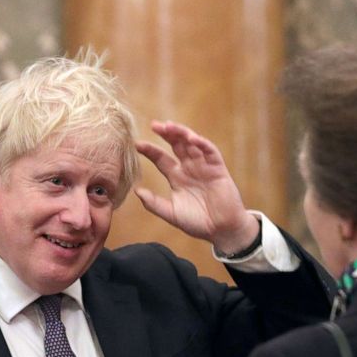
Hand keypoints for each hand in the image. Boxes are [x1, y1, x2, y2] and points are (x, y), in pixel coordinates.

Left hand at [134, 120, 259, 253]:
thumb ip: (154, 203)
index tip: (137, 144)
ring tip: (170, 126)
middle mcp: (189, 168)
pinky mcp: (218, 169)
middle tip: (154, 125)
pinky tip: (192, 138)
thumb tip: (136, 191)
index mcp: (177, 177)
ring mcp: (204, 167)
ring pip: (192, 144)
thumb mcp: (172, 213)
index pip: (161, 158)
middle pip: (176, 145)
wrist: (221, 230)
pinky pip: (210, 152)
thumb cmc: (197, 222)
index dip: (150, 151)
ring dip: (182, 133)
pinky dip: (202, 143)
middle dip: (166, 134)